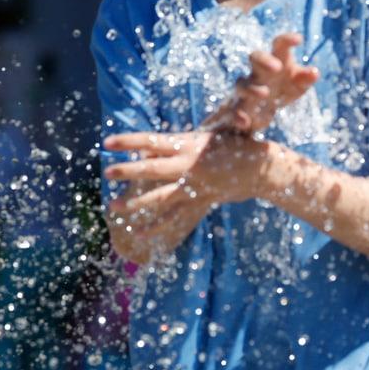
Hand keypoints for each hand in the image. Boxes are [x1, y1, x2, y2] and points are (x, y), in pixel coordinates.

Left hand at [101, 131, 274, 261]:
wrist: (261, 168)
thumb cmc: (235, 144)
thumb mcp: (207, 136)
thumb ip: (178, 144)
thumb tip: (148, 150)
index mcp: (188, 144)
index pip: (152, 141)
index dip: (129, 141)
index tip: (107, 142)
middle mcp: (189, 165)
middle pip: (153, 169)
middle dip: (128, 171)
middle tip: (107, 172)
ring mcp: (195, 185)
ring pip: (160, 196)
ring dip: (135, 202)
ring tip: (112, 207)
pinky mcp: (200, 201)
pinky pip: (175, 216)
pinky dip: (157, 226)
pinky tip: (139, 234)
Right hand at [202, 33, 319, 133]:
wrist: (264, 109)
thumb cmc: (284, 88)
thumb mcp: (298, 83)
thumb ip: (306, 78)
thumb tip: (315, 72)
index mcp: (277, 60)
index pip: (279, 45)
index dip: (287, 40)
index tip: (299, 39)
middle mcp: (259, 71)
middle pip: (255, 57)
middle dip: (264, 60)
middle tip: (277, 67)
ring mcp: (247, 88)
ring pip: (242, 83)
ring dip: (252, 88)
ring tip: (265, 94)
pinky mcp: (240, 107)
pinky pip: (235, 110)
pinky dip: (238, 115)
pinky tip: (245, 122)